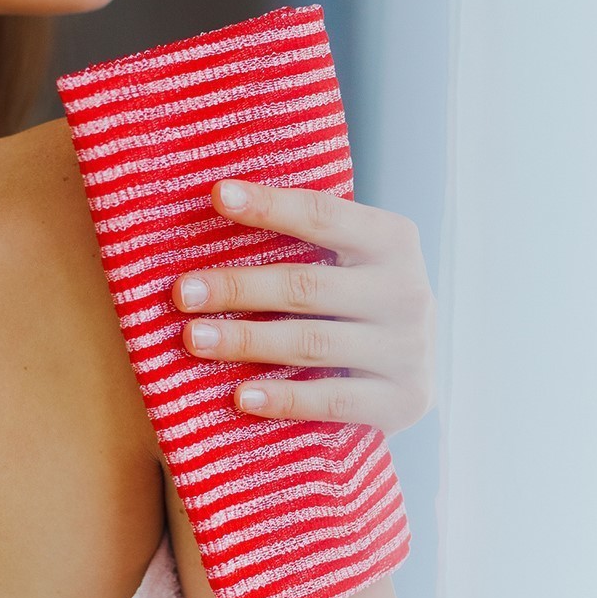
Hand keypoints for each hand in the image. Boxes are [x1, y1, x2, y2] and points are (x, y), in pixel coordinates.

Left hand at [171, 178, 436, 435]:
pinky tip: (241, 395)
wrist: (412, 367)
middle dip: (239, 287)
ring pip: (312, 342)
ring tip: (194, 338)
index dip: (270, 205)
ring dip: (247, 340)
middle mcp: (408, 291)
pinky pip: (333, 401)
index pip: (323, 216)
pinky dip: (284, 397)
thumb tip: (215, 207)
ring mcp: (409, 350)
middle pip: (307, 285)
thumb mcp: (347, 258)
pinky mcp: (404, 401)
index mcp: (392, 239)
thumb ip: (302, 239)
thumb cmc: (355, 297)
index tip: (218, 196)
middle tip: (184, 293)